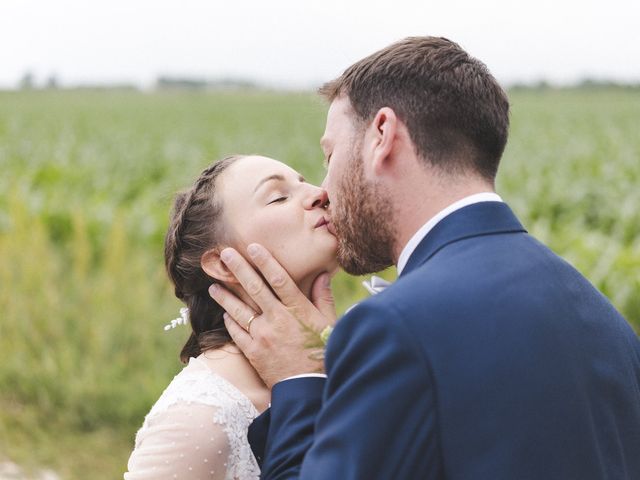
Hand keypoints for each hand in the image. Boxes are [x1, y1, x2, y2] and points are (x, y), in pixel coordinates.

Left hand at [208, 243, 336, 387]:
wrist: (309, 387)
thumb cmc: (324, 353)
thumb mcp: (329, 323)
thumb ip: (323, 297)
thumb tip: (322, 274)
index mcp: (297, 309)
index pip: (278, 279)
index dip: (265, 261)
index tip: (253, 247)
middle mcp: (277, 319)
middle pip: (254, 288)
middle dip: (238, 268)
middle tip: (224, 253)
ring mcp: (263, 336)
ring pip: (239, 310)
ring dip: (225, 296)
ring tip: (213, 285)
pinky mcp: (254, 352)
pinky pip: (237, 332)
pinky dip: (229, 321)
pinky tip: (223, 314)